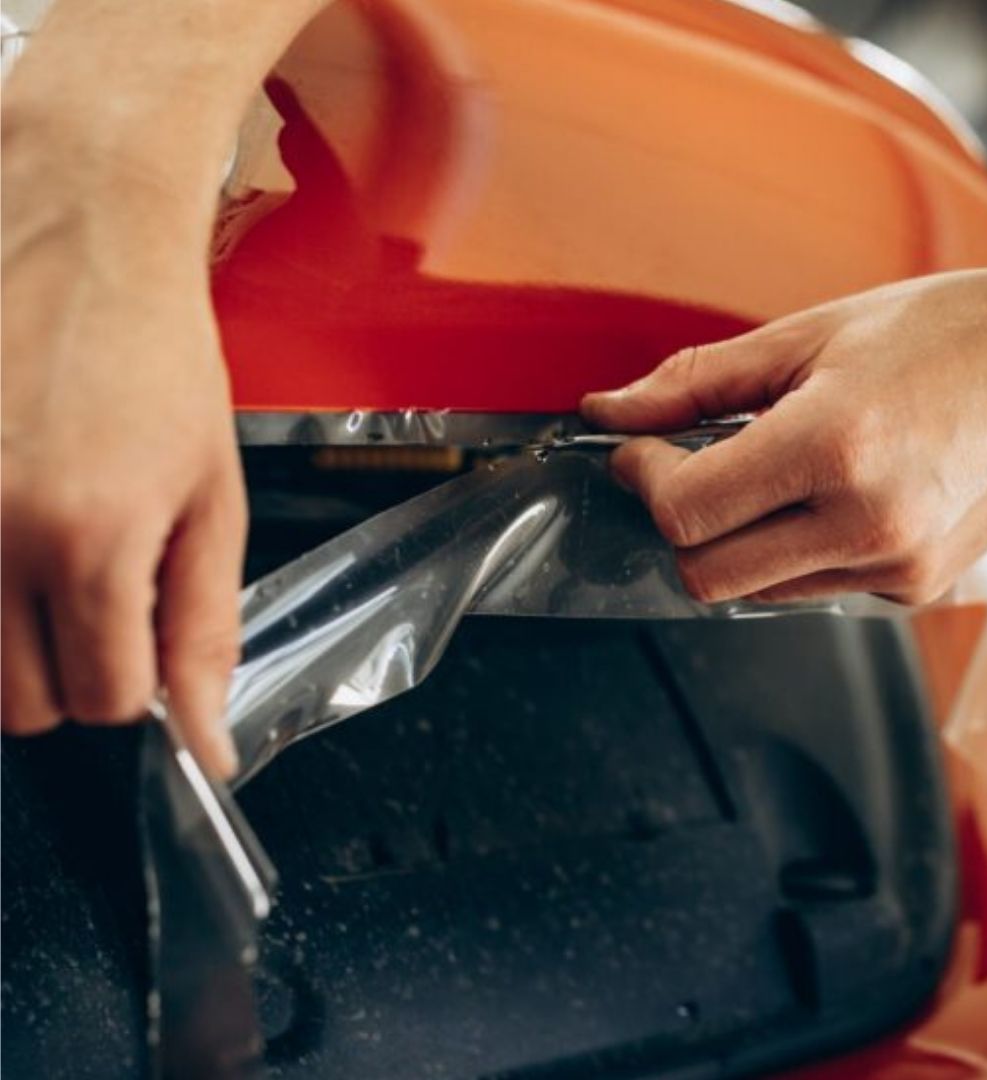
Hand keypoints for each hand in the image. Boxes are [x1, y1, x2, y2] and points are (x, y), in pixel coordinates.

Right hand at [1, 119, 244, 776]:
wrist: (76, 237)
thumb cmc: (156, 357)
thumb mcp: (213, 495)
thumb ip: (204, 626)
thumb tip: (206, 743)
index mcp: (89, 537)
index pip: (103, 698)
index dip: (134, 681)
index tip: (143, 636)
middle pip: (19, 704)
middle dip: (68, 672)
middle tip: (96, 596)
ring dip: (10, 641)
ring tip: (48, 556)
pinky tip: (7, 523)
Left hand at [581, 267, 986, 604]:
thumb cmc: (953, 334)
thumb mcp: (814, 334)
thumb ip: (700, 380)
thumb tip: (611, 411)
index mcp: (834, 445)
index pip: (686, 511)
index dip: (642, 479)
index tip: (642, 449)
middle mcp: (866, 522)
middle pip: (706, 575)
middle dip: (679, 524)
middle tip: (689, 466)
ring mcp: (896, 567)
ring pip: (756, 589)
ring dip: (742, 538)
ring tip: (786, 467)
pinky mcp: (915, 589)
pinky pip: (817, 586)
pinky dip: (803, 548)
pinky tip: (845, 490)